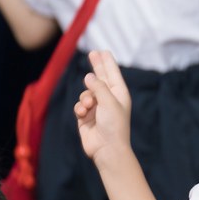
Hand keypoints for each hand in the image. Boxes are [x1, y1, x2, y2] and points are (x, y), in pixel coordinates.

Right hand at [74, 50, 132, 165]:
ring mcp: (97, 108)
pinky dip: (80, 108)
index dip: (107, 62)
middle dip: (96, 67)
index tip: (103, 51)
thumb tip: (89, 76)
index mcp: (119, 94)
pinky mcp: (86, 117)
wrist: (106, 148)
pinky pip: (79, 106)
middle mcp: (109, 99)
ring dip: (84, 98)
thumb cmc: (113, 125)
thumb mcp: (109, 102)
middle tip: (93, 53)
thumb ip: (98, 87)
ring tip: (88, 106)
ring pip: (85, 94)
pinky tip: (83, 114)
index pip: (113, 74)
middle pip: (100, 79)